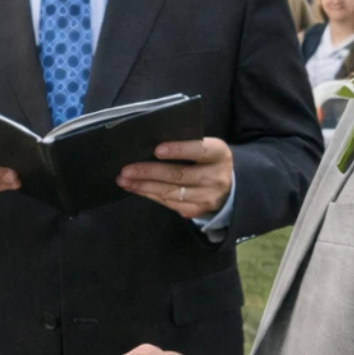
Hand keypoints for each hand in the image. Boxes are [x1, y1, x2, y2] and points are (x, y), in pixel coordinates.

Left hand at [117, 138, 232, 218]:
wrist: (229, 187)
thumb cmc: (208, 160)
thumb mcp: (207, 147)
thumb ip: (187, 144)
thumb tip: (150, 143)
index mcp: (219, 154)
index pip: (199, 150)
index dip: (178, 150)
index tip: (156, 150)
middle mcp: (216, 177)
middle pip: (179, 175)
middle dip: (149, 172)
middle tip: (126, 169)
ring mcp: (207, 197)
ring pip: (170, 192)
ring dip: (144, 186)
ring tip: (124, 180)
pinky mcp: (197, 210)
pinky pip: (169, 203)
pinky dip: (150, 195)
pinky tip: (136, 188)